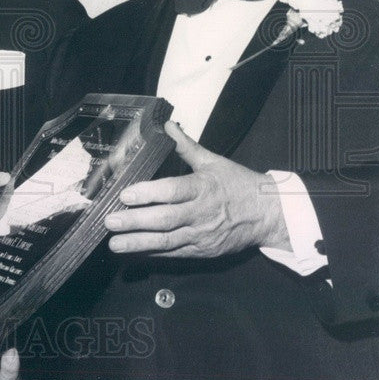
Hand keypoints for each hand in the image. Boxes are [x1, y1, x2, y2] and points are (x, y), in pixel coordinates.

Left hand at [103, 121, 289, 257]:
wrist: (267, 215)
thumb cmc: (238, 185)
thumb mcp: (213, 161)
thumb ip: (186, 146)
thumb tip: (167, 125)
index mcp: (203, 188)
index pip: (172, 191)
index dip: (148, 193)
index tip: (125, 194)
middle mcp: (201, 213)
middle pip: (165, 219)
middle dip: (135, 221)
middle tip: (110, 221)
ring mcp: (201, 235)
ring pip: (166, 242)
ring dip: (138, 244)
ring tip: (114, 244)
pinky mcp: (202, 251)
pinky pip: (174, 254)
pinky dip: (153, 254)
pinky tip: (133, 254)